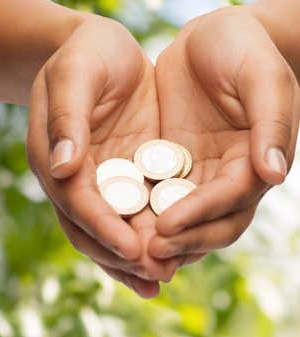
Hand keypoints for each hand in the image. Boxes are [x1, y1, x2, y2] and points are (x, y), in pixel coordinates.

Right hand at [27, 14, 180, 297]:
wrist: (101, 47)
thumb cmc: (84, 54)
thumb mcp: (75, 75)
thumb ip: (67, 119)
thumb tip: (62, 169)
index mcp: (51, 156)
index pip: (76, 201)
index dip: (103, 228)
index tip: (134, 249)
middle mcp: (71, 177)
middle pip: (88, 228)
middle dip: (119, 255)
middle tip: (154, 276)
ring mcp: (96, 179)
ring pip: (108, 230)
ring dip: (131, 258)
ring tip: (160, 280)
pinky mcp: (123, 175)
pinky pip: (132, 213)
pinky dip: (146, 237)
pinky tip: (169, 257)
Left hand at [150, 8, 299, 258]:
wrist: (206, 36)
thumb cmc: (240, 46)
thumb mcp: (260, 75)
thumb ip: (271, 120)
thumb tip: (273, 175)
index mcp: (256, 160)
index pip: (232, 199)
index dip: (201, 215)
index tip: (168, 226)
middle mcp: (228, 175)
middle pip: (209, 223)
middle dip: (179, 242)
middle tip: (143, 253)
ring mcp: (197, 174)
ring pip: (180, 219)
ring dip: (156, 239)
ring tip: (125, 251)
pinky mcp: (169, 167)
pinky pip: (152, 196)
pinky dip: (137, 215)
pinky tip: (111, 224)